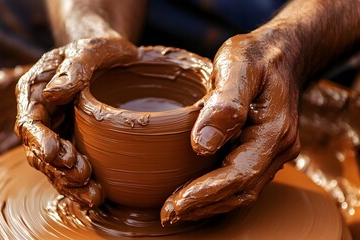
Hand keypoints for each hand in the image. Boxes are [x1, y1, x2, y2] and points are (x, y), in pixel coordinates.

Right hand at [15, 37, 137, 206]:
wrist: (111, 57)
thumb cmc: (98, 49)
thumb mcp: (90, 51)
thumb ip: (73, 68)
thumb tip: (53, 94)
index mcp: (36, 91)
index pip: (29, 120)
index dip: (38, 140)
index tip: (53, 154)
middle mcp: (43, 115)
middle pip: (39, 150)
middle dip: (58, 168)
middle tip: (83, 176)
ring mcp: (57, 131)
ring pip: (54, 166)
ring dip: (70, 183)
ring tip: (93, 196)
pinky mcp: (74, 142)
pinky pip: (70, 167)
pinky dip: (80, 184)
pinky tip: (95, 197)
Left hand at [161, 32, 300, 224]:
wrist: (280, 54)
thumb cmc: (257, 57)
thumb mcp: (239, 67)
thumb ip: (224, 105)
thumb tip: (201, 145)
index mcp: (273, 132)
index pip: (239, 175)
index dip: (206, 193)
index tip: (175, 203)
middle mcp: (278, 148)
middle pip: (240, 191)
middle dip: (203, 206)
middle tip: (168, 214)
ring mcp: (272, 152)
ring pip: (242, 191)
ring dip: (209, 205)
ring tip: (176, 210)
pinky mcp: (262, 150)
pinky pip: (242, 180)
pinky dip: (217, 192)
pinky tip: (195, 193)